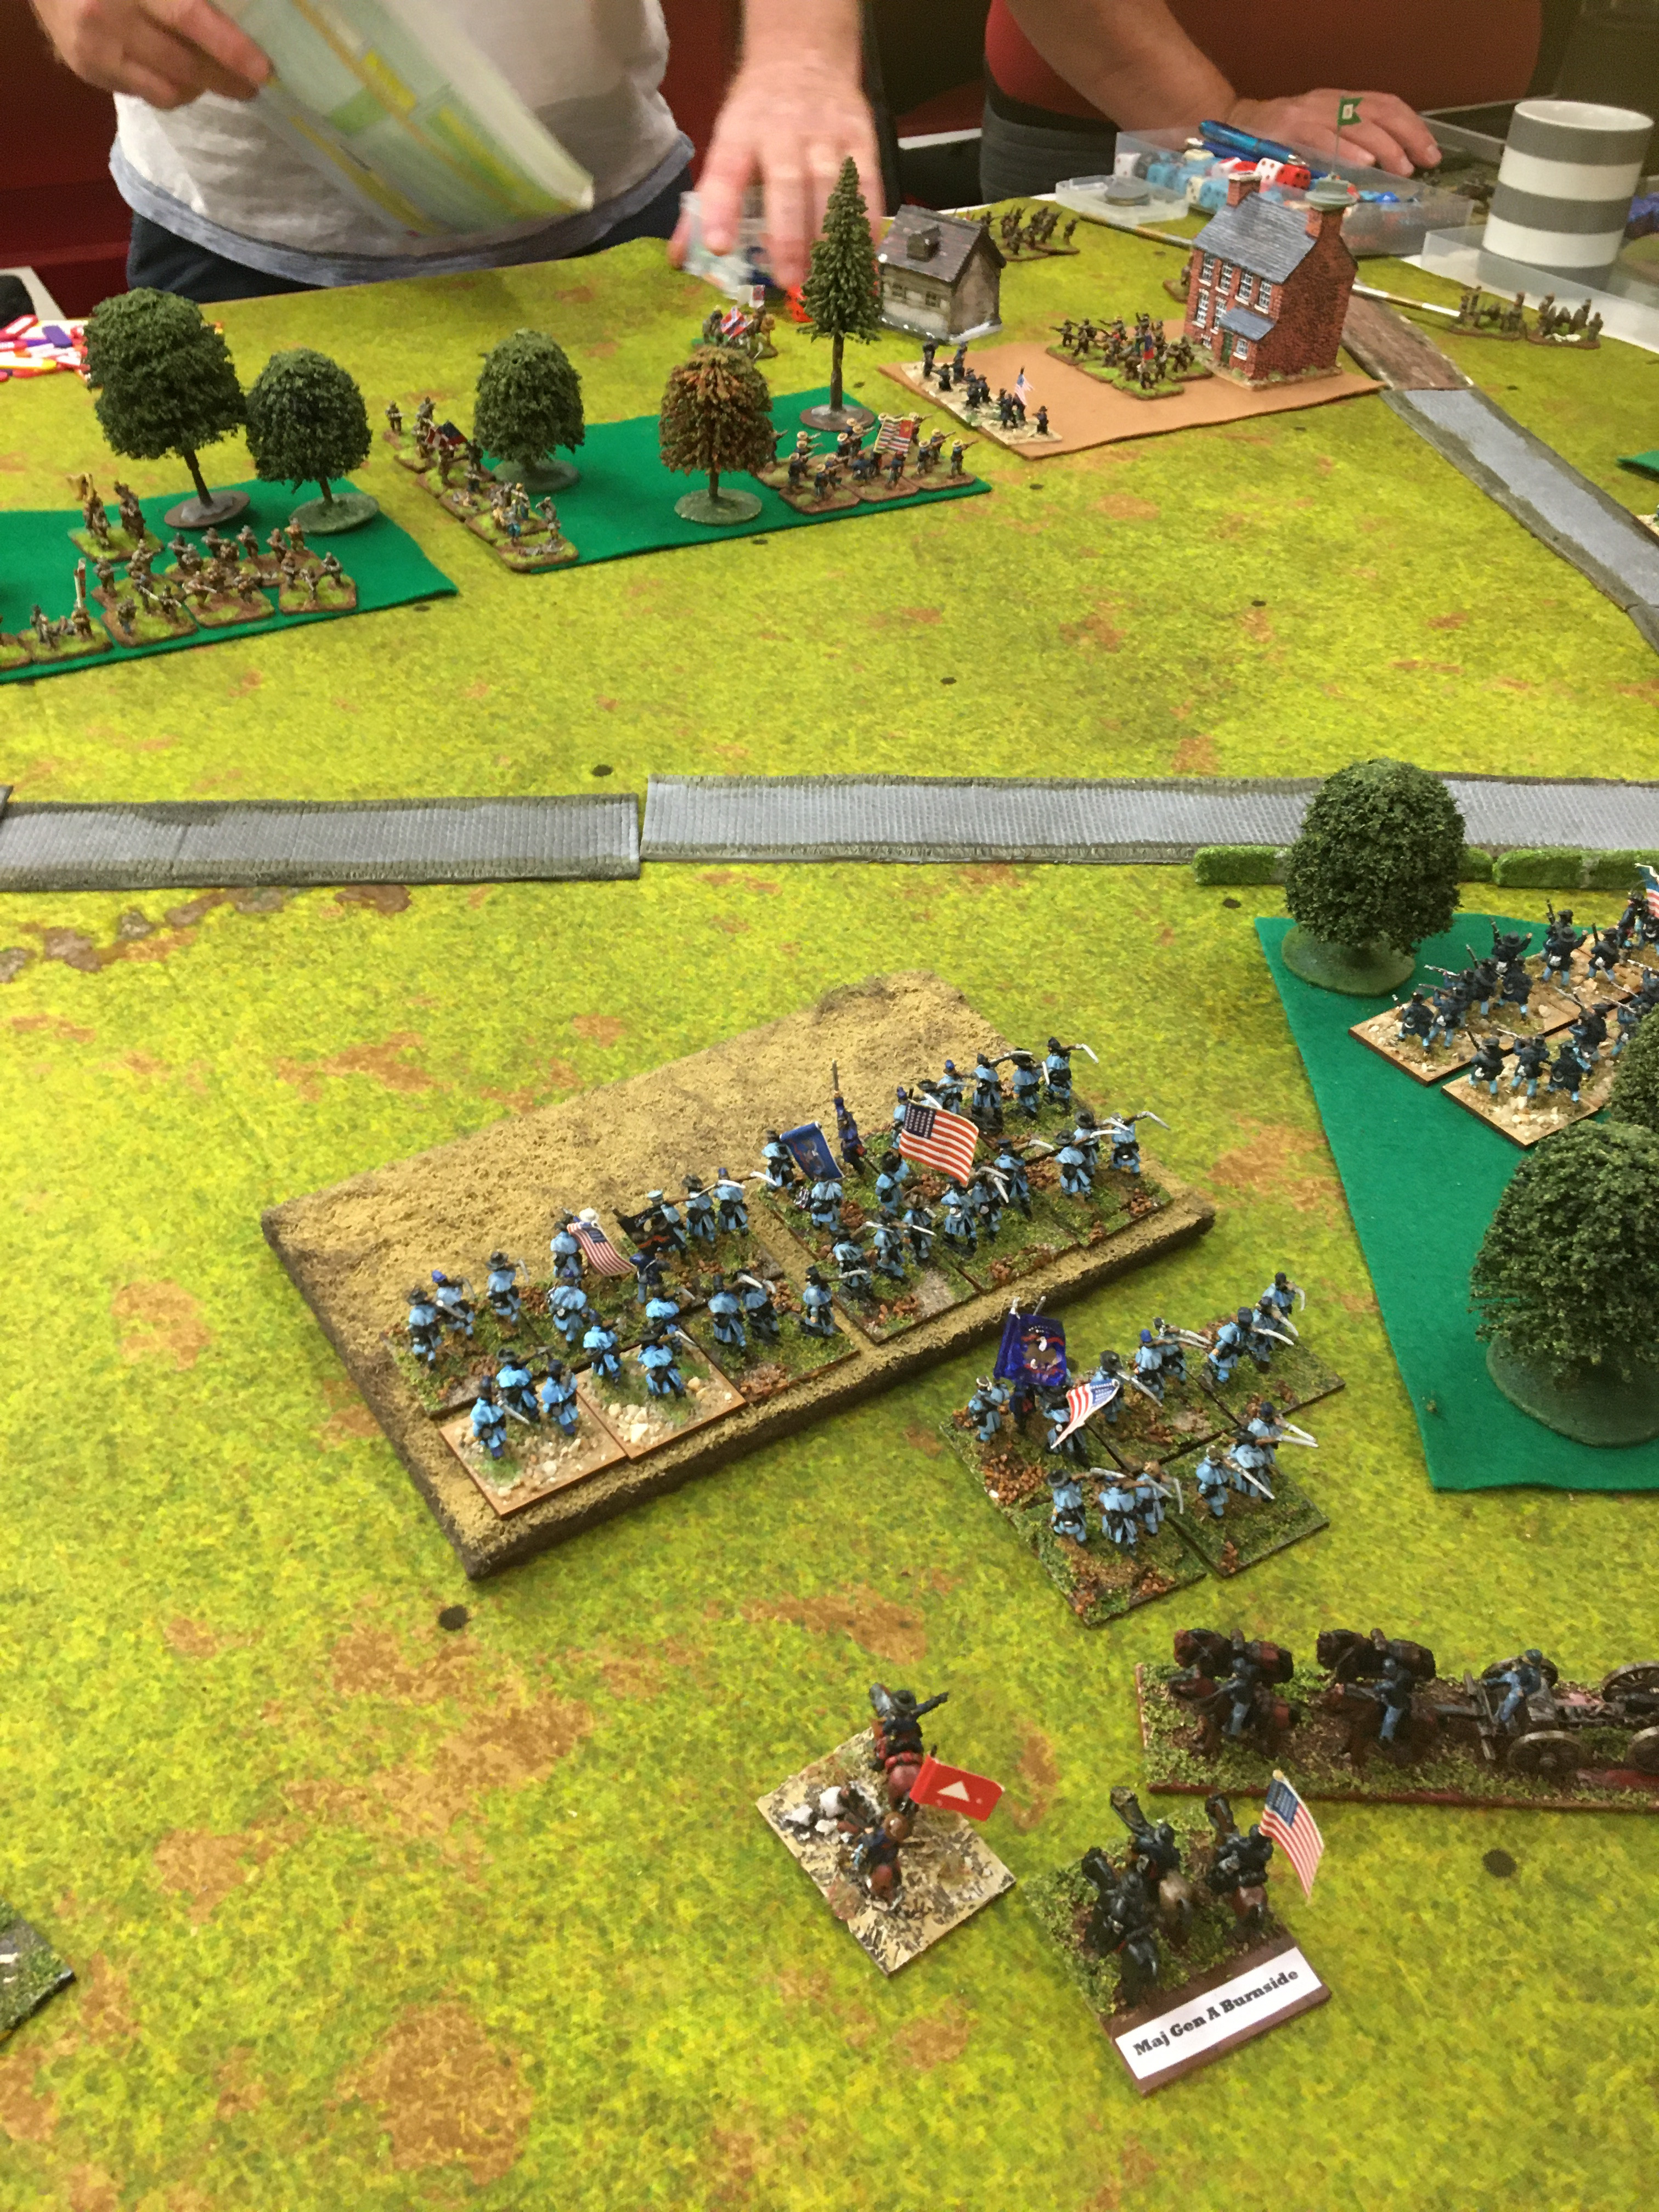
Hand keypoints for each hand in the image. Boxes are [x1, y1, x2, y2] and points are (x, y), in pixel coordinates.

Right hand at [30, 0, 270, 106]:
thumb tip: (236, 10)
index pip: (188, 17)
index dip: (230, 46)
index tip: (263, 69)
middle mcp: (106, 16)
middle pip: (183, 65)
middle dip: (226, 78)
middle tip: (254, 81)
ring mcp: (94, 49)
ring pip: (168, 90)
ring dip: (201, 88)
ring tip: (219, 76)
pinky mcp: (87, 70)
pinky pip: (146, 94)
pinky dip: (171, 87)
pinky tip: (178, 71)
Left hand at [681, 54, 879, 288]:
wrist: (804, 56)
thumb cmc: (758, 116)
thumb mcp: (726, 143)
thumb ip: (704, 202)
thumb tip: (679, 257)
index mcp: (741, 132)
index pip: (726, 170)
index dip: (721, 209)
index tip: (719, 247)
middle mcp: (783, 129)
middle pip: (787, 183)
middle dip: (788, 236)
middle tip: (788, 280)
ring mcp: (826, 131)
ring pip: (830, 186)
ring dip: (829, 236)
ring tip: (825, 277)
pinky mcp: (860, 136)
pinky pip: (868, 183)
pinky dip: (866, 222)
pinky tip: (860, 254)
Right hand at [1225, 90, 1439, 177]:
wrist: (1230, 126)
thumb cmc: (1275, 142)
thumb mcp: (1317, 136)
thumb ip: (1345, 145)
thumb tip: (1386, 169)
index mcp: (1338, 102)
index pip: (1385, 106)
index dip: (1412, 127)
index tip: (1430, 152)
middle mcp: (1327, 103)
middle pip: (1378, 112)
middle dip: (1406, 136)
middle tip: (1424, 163)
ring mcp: (1307, 114)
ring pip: (1355, 123)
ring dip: (1384, 145)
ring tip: (1402, 166)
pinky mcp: (1287, 130)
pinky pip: (1322, 137)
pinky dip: (1345, 148)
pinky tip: (1364, 161)